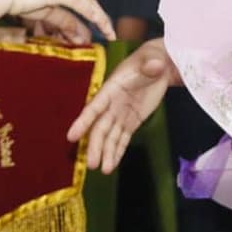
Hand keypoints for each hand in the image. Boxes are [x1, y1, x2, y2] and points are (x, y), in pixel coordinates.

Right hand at [0, 0, 114, 42]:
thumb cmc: (21, 1)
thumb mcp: (47, 13)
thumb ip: (64, 22)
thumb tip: (80, 36)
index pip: (85, 0)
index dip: (96, 15)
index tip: (104, 28)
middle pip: (90, 1)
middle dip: (102, 18)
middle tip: (111, 34)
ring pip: (88, 3)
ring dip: (99, 19)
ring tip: (108, 33)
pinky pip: (79, 4)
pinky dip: (90, 14)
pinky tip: (98, 23)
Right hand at [67, 38, 178, 172]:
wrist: (160, 66)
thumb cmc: (150, 60)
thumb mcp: (151, 61)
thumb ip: (150, 66)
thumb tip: (155, 66)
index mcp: (111, 88)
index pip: (95, 107)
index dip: (83, 121)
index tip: (71, 136)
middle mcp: (112, 104)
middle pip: (100, 127)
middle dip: (95, 145)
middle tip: (92, 164)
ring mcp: (121, 114)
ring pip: (110, 136)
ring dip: (106, 152)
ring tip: (104, 171)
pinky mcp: (131, 122)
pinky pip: (122, 139)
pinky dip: (117, 151)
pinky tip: (112, 165)